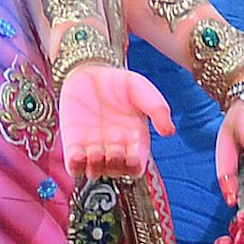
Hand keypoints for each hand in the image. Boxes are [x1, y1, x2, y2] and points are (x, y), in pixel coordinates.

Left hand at [55, 60, 169, 184]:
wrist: (89, 71)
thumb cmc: (119, 83)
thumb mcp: (141, 90)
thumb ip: (157, 108)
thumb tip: (170, 132)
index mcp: (134, 141)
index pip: (136, 167)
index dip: (134, 166)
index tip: (133, 155)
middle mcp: (114, 149)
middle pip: (115, 171)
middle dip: (115, 164)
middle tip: (115, 147)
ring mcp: (92, 149)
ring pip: (95, 171)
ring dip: (95, 166)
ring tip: (96, 150)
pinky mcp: (73, 145)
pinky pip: (73, 166)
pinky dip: (75, 166)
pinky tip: (78, 155)